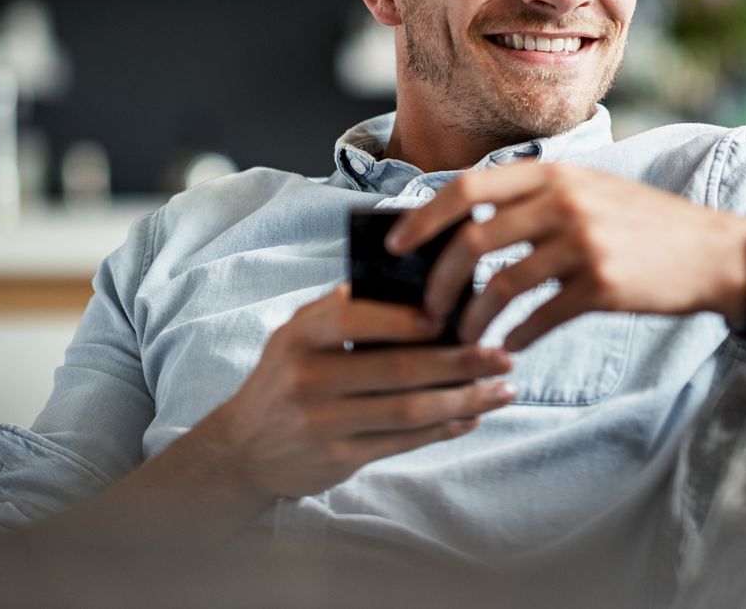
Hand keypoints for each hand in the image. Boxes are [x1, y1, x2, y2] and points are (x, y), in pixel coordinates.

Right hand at [198, 285, 514, 498]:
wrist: (243, 448)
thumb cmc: (286, 377)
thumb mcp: (298, 334)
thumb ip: (343, 309)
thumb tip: (416, 287)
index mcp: (301, 336)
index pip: (354, 317)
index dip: (405, 318)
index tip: (452, 314)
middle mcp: (308, 378)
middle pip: (397, 369)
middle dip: (459, 362)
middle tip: (502, 355)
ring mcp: (322, 422)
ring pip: (409, 410)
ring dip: (464, 399)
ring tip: (503, 390)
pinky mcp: (338, 458)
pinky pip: (404, 441)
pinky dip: (444, 428)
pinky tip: (473, 416)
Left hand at [387, 162, 745, 350]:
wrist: (716, 253)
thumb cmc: (647, 225)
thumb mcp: (593, 190)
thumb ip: (539, 198)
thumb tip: (470, 224)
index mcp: (555, 174)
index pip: (469, 188)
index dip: (424, 218)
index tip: (397, 246)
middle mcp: (564, 202)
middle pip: (473, 239)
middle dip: (438, 280)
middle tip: (426, 310)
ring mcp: (583, 243)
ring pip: (501, 284)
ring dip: (473, 318)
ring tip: (463, 338)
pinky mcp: (602, 285)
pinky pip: (539, 317)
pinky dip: (515, 336)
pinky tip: (508, 347)